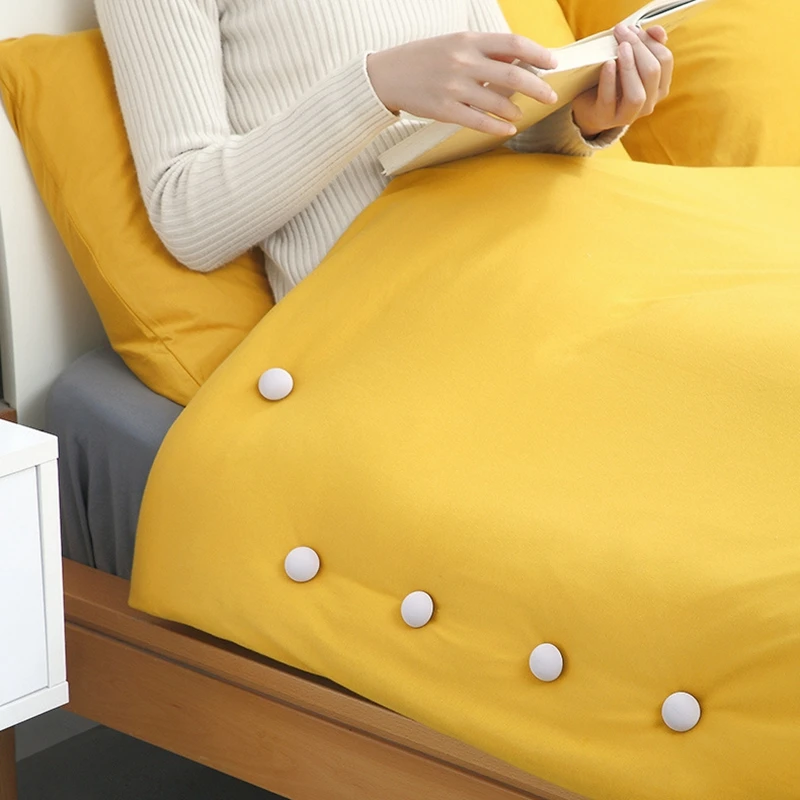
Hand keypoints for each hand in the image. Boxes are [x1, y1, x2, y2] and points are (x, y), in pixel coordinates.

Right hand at [367, 33, 558, 136]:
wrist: (386, 75)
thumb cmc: (423, 58)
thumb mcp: (453, 43)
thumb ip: (483, 50)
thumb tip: (516, 58)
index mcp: (468, 40)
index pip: (512, 44)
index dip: (537, 53)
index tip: (553, 63)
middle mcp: (463, 62)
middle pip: (512, 75)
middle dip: (537, 86)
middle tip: (550, 95)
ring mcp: (454, 87)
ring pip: (498, 101)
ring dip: (514, 109)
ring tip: (520, 113)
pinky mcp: (444, 110)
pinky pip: (479, 121)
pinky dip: (497, 126)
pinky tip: (508, 129)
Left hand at [571, 25, 673, 139]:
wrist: (588, 104)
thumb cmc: (612, 78)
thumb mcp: (631, 60)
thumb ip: (646, 44)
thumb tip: (657, 30)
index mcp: (659, 88)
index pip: (664, 61)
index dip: (650, 41)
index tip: (633, 28)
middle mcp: (648, 104)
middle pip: (652, 73)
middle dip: (638, 48)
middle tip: (622, 32)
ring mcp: (628, 115)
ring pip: (637, 94)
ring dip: (629, 67)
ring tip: (620, 47)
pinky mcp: (605, 118)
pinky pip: (609, 99)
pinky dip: (609, 79)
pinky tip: (608, 63)